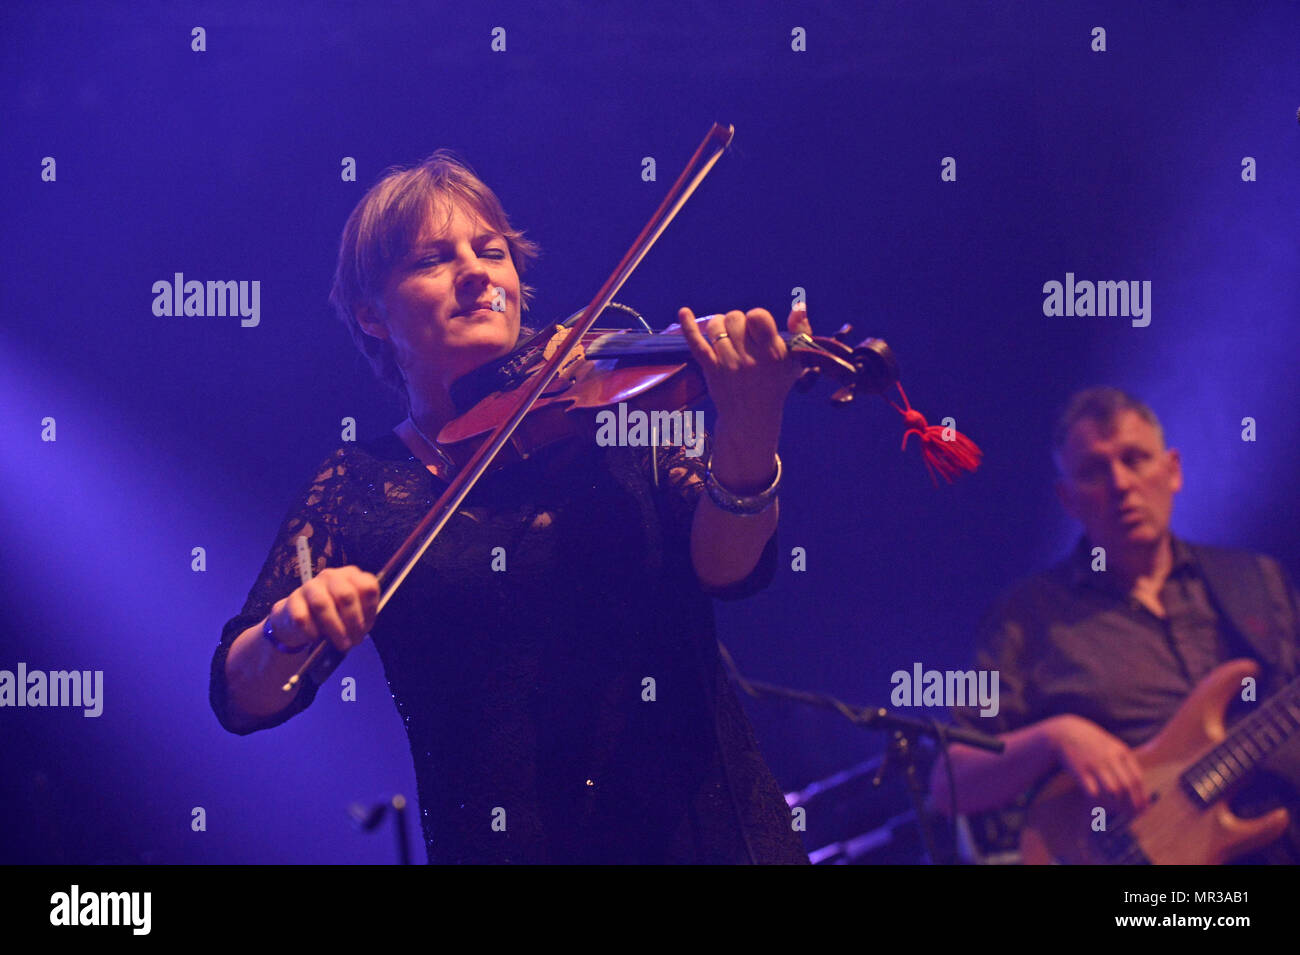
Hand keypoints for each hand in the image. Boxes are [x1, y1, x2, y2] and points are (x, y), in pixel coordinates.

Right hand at [268, 566, 379, 653]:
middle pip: (345, 595)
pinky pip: (302, 616)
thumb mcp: (353, 615)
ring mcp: (310, 585)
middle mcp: (331, 576)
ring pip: (322, 604)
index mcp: (351, 576)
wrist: (301, 618)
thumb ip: (362, 617)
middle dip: (352, 621)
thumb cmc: (335, 615)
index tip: (365, 627)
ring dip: (334, 628)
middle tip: (353, 641)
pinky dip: (311, 631)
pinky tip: (316, 638)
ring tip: (341, 644)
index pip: (366, 586)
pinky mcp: (293, 600)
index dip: (369, 609)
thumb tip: (360, 629)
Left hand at [678, 305, 811, 441]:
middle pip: (735, 318)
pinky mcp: (711, 370)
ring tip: (726, 336)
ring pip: (716, 326)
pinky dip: (689, 326)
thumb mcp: (797, 361)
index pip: (757, 316)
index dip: (755, 317)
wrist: (752, 418)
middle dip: (737, 321)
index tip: (757, 328)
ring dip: (720, 325)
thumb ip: (801, 331)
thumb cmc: (776, 384)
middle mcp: (750, 358)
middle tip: (742, 335)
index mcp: (773, 353)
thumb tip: (800, 305)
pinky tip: (684, 312)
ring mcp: (728, 364)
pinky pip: (697, 343)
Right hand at [1049, 714, 1148, 816]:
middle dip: (1132, 804)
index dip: (1142, 796)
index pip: (1137, 778)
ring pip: (1113, 791)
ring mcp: (1095, 764)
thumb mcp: (1111, 745)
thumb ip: (1124, 763)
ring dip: (1117, 805)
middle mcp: (1110, 758)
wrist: (1065, 732)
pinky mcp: (1080, 771)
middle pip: (1127, 786)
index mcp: (1121, 751)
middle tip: (1133, 815)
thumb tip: (1137, 789)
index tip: (1143, 808)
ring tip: (1118, 811)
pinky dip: (1099, 802)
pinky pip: (1094, 792)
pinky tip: (1101, 806)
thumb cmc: (1091, 742)